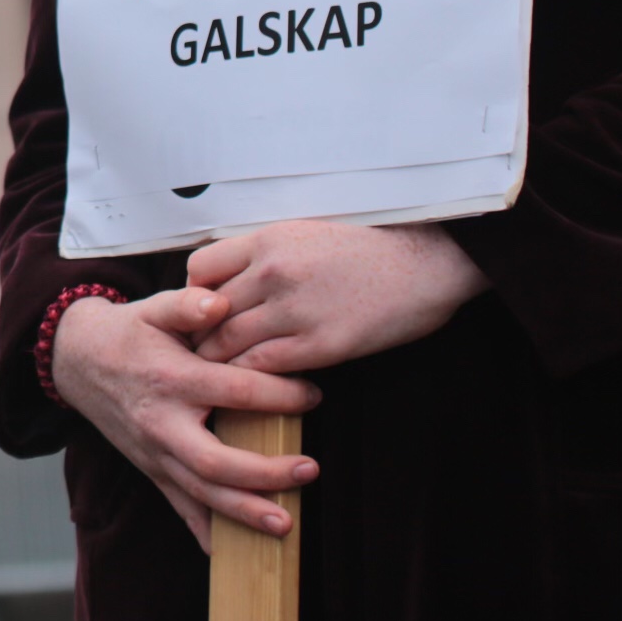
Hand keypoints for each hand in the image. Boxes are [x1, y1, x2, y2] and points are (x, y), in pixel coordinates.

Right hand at [47, 287, 319, 551]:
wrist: (76, 360)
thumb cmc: (127, 331)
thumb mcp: (153, 307)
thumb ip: (188, 304)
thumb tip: (220, 301)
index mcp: (170, 378)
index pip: (232, 391)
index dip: (277, 395)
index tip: (314, 395)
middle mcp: (161, 422)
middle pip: (214, 460)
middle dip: (264, 473)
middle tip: (310, 470)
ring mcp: (153, 453)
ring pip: (200, 492)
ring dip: (243, 512)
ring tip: (285, 523)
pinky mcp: (150, 469)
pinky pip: (178, 507)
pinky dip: (204, 533)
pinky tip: (231, 555)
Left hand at [187, 221, 489, 373]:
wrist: (427, 262)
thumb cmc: (370, 248)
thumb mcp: (307, 234)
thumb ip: (267, 254)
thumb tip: (232, 279)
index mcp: (268, 240)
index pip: (200, 268)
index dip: (194, 295)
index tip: (202, 312)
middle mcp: (272, 272)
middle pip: (207, 311)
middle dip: (198, 335)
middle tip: (197, 355)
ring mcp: (294, 309)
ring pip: (228, 343)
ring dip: (219, 362)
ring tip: (219, 377)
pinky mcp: (321, 344)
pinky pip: (264, 366)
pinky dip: (252, 379)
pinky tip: (257, 386)